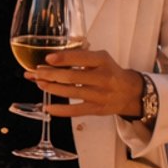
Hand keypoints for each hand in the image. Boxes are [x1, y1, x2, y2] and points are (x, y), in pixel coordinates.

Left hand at [28, 45, 143, 116]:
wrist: (131, 92)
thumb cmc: (110, 71)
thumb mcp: (101, 58)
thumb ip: (81, 57)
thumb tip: (53, 58)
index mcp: (103, 61)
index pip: (81, 58)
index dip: (63, 59)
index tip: (48, 59)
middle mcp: (102, 78)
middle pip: (72, 77)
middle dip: (51, 74)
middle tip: (36, 72)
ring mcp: (99, 95)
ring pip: (71, 93)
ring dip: (52, 88)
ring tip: (39, 83)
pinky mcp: (96, 109)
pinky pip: (75, 111)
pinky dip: (60, 110)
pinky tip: (47, 107)